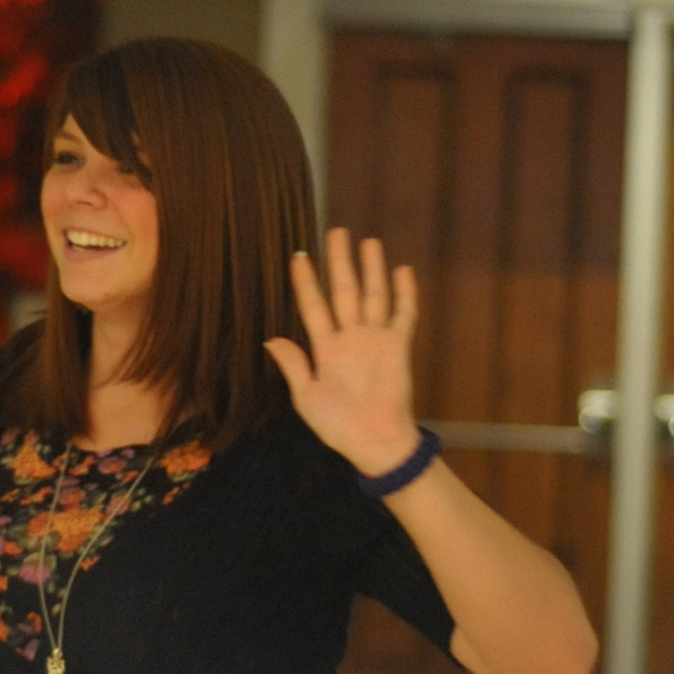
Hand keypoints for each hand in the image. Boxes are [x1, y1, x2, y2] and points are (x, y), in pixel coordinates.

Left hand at [265, 228, 419, 478]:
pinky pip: (403, 315)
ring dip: (371, 269)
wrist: (374, 441)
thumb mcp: (306, 398)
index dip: (306, 282)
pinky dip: (404, 293)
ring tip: (368, 242)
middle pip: (344, 290)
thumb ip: (293, 365)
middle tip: (336, 232)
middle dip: (339, 262)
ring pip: (373, 295)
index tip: (298, 257)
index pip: (313, 306)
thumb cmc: (338, 425)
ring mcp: (375, 339)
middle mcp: (350, 337)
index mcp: (325, 348)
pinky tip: (401, 270)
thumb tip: (269, 339)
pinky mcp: (398, 346)